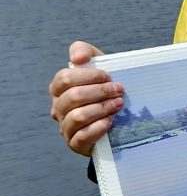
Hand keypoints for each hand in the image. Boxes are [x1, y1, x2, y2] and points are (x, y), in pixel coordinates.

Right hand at [49, 41, 123, 156]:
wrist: (117, 119)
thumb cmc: (103, 88)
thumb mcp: (96, 66)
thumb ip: (83, 51)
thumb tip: (77, 58)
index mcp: (59, 89)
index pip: (64, 79)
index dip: (88, 76)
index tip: (108, 76)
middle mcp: (59, 108)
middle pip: (73, 97)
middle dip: (99, 91)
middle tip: (119, 90)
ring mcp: (66, 127)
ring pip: (77, 117)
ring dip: (101, 108)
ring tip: (118, 104)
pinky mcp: (76, 144)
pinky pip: (82, 137)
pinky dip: (97, 128)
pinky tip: (110, 121)